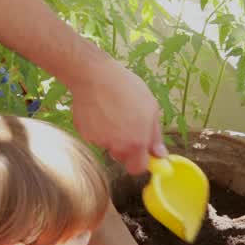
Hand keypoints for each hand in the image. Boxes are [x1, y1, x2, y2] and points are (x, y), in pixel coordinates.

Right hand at [70, 52, 166, 173]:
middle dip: (125, 146)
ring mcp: (98, 140)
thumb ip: (155, 135)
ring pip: (108, 144)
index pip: (138, 168)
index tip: (142, 152)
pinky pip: (94, 135)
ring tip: (112, 110)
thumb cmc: (126, 88)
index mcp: (136, 142)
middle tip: (127, 124)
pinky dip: (97, 127)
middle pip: (122, 157)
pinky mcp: (84, 133)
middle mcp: (116, 146)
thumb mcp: (150, 107)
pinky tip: (99, 109)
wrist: (95, 76)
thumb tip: (160, 154)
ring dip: (111, 134)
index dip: (140, 162)